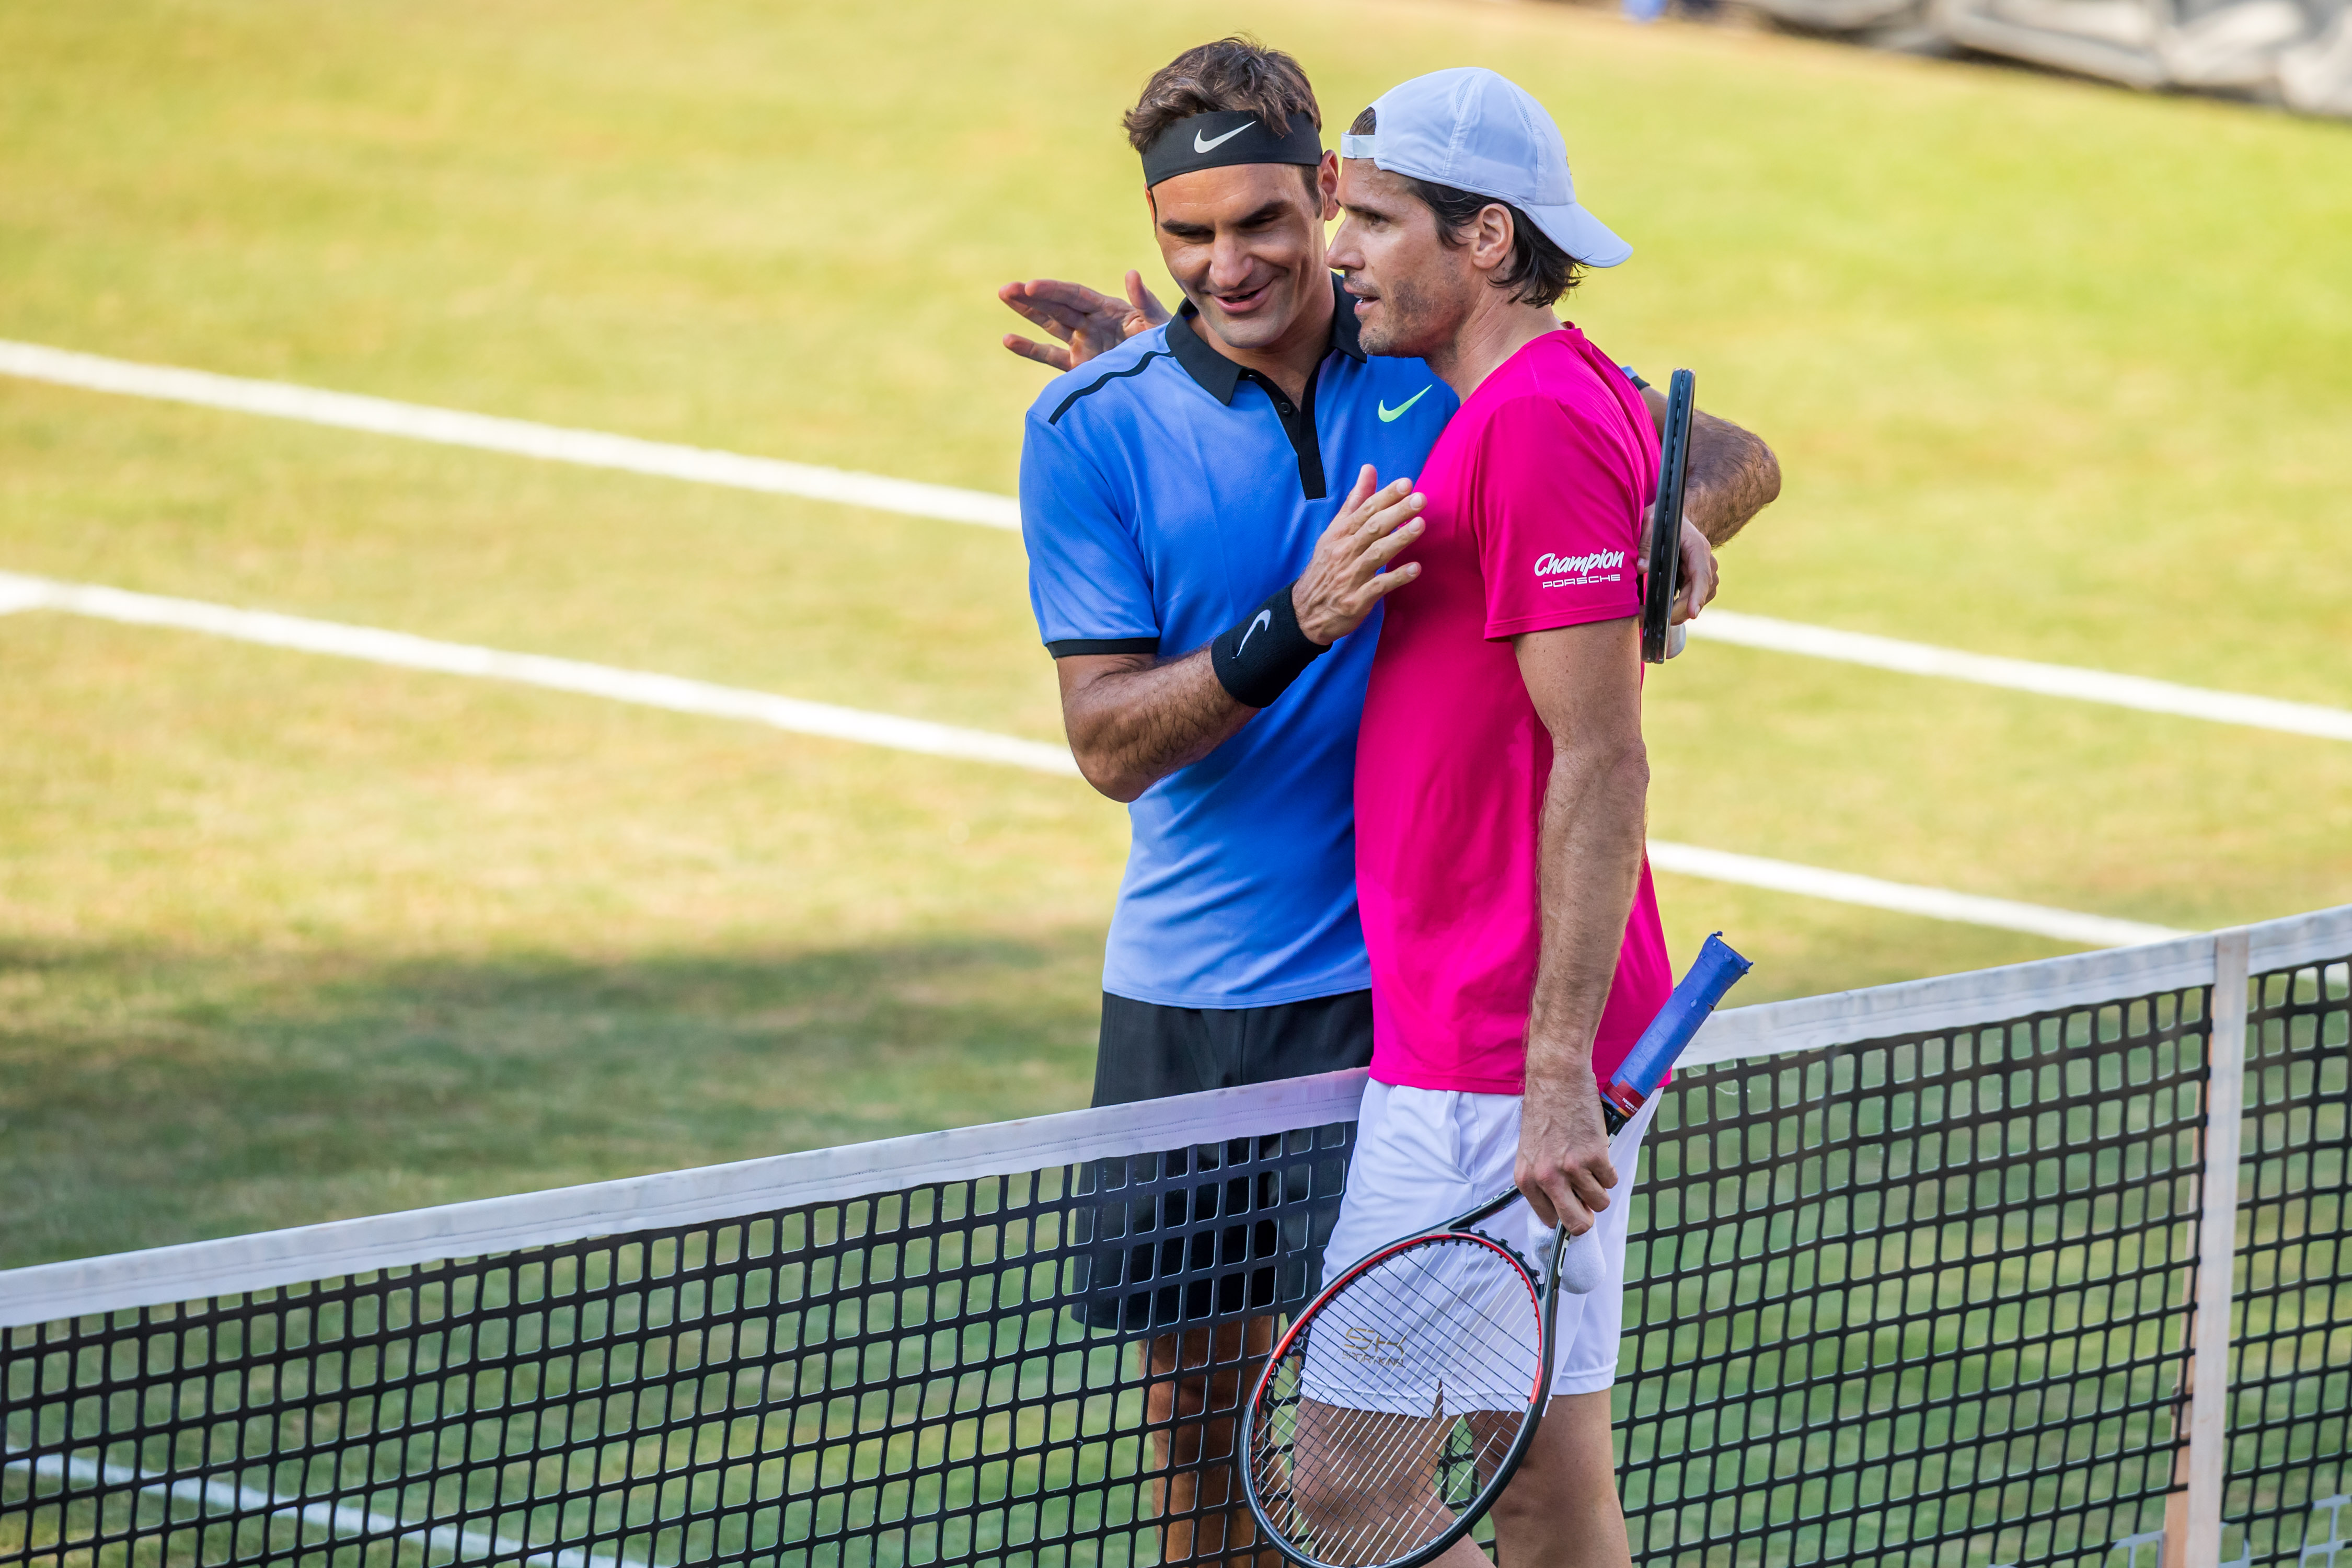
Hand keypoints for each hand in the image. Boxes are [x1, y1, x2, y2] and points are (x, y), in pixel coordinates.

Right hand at [999, 272, 1171, 371]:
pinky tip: (1008, 339)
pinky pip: (1050, 356)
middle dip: (1031, 297)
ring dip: (1027, 312)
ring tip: (1003, 296)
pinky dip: (1030, 349)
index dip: (1053, 290)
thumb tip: (1132, 274)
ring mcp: (1083, 343)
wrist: (1169, 380)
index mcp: (1109, 309)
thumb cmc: (1168, 348)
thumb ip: (1144, 302)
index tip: (1031, 286)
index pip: (1075, 295)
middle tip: (1006, 289)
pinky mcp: (1078, 366)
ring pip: (1049, 324)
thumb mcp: (1158, 325)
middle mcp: (1091, 322)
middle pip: (1057, 305)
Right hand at [1291, 466, 1425, 644]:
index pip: (1365, 510)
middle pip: (1373, 528)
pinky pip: (1378, 587)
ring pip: (1376, 554)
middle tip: (1420, 499)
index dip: (1386, 496)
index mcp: (1340, 534)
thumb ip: (1355, 501)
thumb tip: (1369, 469)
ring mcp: (1350, 576)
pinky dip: (1396, 577)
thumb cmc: (1326, 567)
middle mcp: (1344, 552)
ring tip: (1420, 525)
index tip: (1406, 483)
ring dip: (1399, 540)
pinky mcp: (1356, 601)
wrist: (1305, 611)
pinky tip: (1415, 569)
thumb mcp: (1335, 532)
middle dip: (1397, 512)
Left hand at [1515, 1067, 1617, 1234]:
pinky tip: (1597, 1150)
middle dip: (1587, 1218)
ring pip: (1599, 1202)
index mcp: (1526, 1179)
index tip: (1573, 1209)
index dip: (1565, 1217)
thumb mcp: (1532, 1150)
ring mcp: (1571, 1168)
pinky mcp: (1594, 1156)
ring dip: (1600, 1187)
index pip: (1549, 1221)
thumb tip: (1564, 1206)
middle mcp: (1547, 1178)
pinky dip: (1609, 1169)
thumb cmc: (1545, 1110)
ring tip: (1589, 1164)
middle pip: (1576, 1224)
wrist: (1556, 1078)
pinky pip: (1611, 1180)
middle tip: (1589, 1202)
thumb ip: (1543, 1180)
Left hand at [1639, 505, 1719, 623]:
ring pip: (1700, 598)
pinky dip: (1680, 608)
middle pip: (1701, 592)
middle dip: (1680, 610)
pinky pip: (1694, 598)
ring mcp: (1703, 571)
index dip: (1697, 595)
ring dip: (1680, 612)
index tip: (1692, 613)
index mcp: (1697, 547)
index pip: (1702, 575)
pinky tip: (1662, 614)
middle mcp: (1705, 561)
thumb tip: (1641, 568)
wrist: (1673, 517)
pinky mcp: (1696, 580)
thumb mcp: (1651, 524)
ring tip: (1655, 619)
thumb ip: (1646, 545)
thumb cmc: (1663, 518)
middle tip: (1658, 622)